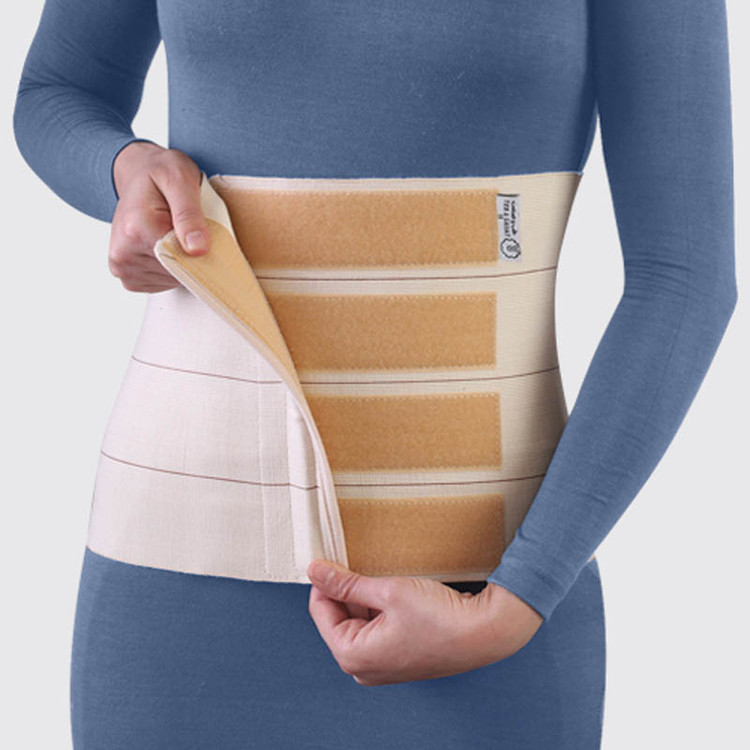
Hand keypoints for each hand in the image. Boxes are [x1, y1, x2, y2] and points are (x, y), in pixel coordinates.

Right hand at [109, 141, 209, 292]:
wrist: (136, 173)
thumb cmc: (160, 172)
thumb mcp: (180, 179)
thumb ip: (189, 214)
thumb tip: (198, 249)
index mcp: (136, 230)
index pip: (183, 261)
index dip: (202, 253)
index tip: (208, 235)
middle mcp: (122, 253)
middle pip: (178, 273)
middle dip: (192, 256)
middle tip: (190, 230)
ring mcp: (122, 268)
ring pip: (172, 280)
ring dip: (182, 262)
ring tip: (175, 234)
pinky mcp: (127, 275)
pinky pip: (162, 283)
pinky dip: (172, 269)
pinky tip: (168, 246)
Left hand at [307, 559, 543, 685]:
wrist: (483, 633)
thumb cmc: (439, 618)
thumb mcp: (388, 591)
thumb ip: (347, 582)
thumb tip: (315, 571)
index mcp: (352, 656)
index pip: (320, 610)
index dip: (325, 580)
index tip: (331, 556)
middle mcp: (362, 668)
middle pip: (337, 618)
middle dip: (346, 590)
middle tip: (358, 561)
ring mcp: (380, 666)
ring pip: (356, 621)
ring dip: (363, 597)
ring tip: (380, 576)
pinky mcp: (396, 658)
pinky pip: (374, 629)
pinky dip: (378, 608)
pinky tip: (392, 591)